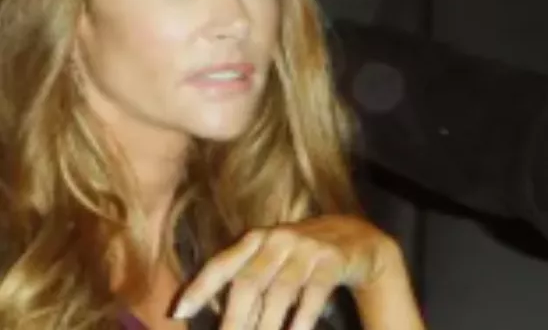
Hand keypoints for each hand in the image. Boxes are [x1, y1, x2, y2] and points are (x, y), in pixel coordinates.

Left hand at [173, 214, 416, 329]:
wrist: (357, 239)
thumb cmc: (302, 257)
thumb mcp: (272, 259)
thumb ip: (245, 279)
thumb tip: (213, 316)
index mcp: (257, 238)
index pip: (222, 264)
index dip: (199, 287)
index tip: (178, 312)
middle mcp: (279, 239)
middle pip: (249, 282)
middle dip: (233, 319)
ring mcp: (308, 248)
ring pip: (280, 292)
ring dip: (266, 326)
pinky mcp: (333, 260)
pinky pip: (313, 295)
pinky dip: (301, 320)